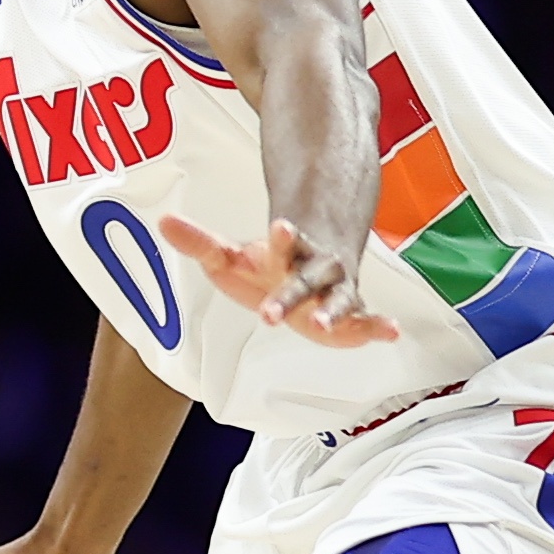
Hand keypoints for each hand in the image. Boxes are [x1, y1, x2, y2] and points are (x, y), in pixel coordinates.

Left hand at [156, 214, 400, 348]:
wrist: (311, 264)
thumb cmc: (266, 263)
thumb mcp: (228, 256)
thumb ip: (198, 242)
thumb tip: (163, 221)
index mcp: (286, 253)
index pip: (283, 245)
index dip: (284, 237)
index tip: (282, 227)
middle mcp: (314, 270)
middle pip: (305, 281)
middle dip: (291, 294)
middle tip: (271, 313)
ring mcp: (334, 291)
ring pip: (339, 300)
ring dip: (334, 312)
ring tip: (326, 323)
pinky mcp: (351, 313)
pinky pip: (368, 319)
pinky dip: (379, 326)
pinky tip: (391, 332)